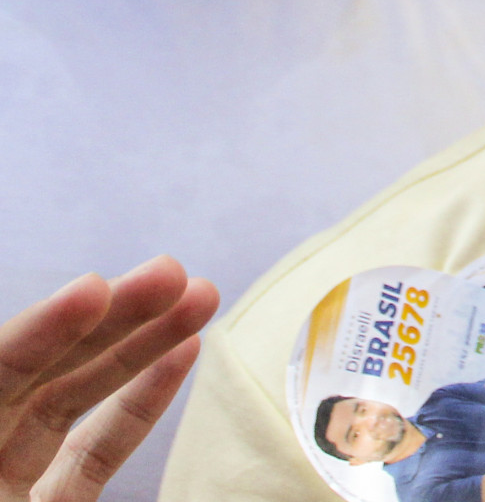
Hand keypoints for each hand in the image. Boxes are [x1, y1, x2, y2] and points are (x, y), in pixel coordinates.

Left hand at [0, 257, 218, 501]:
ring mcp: (16, 476)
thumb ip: (62, 451)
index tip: (96, 287)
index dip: (43, 328)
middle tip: (172, 273)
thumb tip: (37, 438)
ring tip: (200, 295)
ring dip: (143, 343)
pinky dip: (142, 400)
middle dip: (112, 317)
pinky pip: (99, 445)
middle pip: (42, 369)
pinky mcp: (55, 498)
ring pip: (76, 396)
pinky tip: (185, 353)